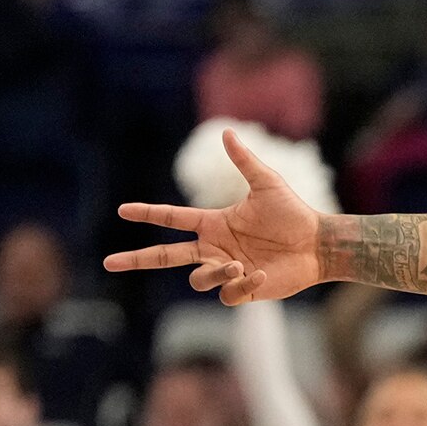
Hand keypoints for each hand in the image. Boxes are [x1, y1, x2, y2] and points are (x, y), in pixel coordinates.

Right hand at [105, 129, 324, 304]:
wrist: (317, 244)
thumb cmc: (293, 213)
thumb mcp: (267, 183)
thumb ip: (244, 161)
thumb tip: (227, 131)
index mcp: (213, 223)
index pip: (172, 219)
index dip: (148, 214)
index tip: (123, 211)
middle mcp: (215, 247)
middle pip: (167, 256)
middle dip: (137, 259)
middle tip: (109, 262)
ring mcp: (227, 269)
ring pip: (199, 279)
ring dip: (215, 272)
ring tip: (241, 262)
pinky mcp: (244, 289)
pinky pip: (227, 294)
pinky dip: (241, 284)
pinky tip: (262, 273)